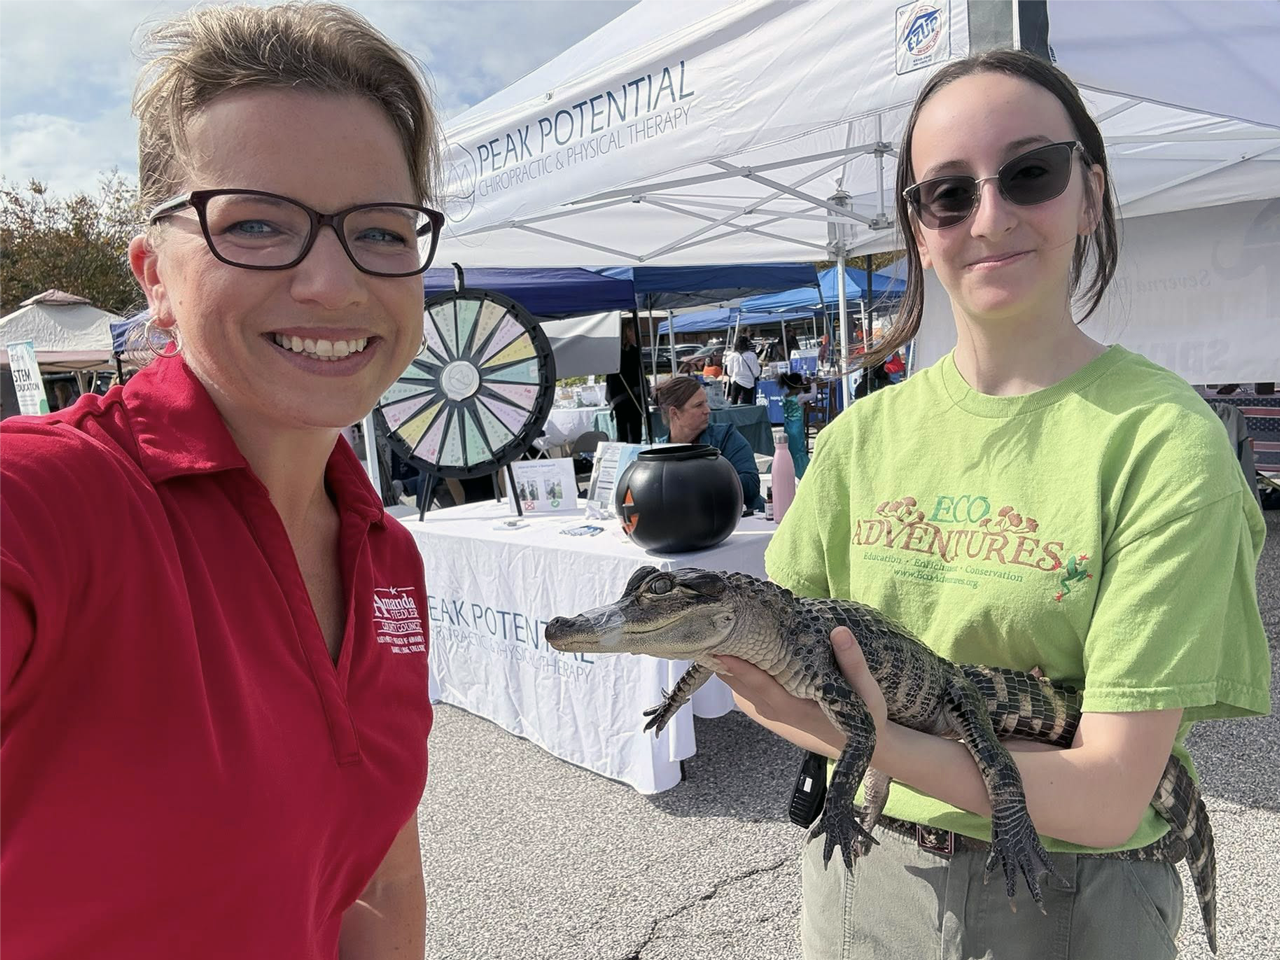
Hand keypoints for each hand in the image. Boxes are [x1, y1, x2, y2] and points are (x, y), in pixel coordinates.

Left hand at [716, 627, 888, 757]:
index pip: (760, 685)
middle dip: (724, 658)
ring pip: (739, 686)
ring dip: (727, 662)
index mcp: (795, 708)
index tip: (718, 648)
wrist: (864, 744)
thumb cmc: (866, 717)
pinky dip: (736, 669)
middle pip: (740, 684)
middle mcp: (776, 711)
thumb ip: (854, 663)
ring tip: (719, 631)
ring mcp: (771, 711)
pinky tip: (736, 648)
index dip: (739, 667)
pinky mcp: (771, 708)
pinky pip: (745, 688)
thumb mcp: (867, 693)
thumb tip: (839, 632)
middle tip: (712, 626)